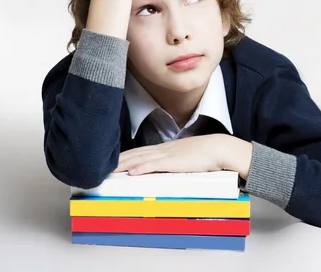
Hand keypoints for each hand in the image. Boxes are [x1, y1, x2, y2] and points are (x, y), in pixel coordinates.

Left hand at [114, 134, 253, 178]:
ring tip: (110, 170)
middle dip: (119, 160)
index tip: (113, 161)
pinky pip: (154, 165)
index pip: (140, 151)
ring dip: (125, 164)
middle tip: (101, 166)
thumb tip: (167, 167)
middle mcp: (163, 150)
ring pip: (141, 159)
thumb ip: (175, 160)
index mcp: (166, 148)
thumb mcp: (186, 156)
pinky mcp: (174, 162)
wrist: (219, 148)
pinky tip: (132, 172)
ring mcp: (168, 155)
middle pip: (136, 154)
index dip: (125, 156)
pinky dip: (142, 168)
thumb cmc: (206, 153)